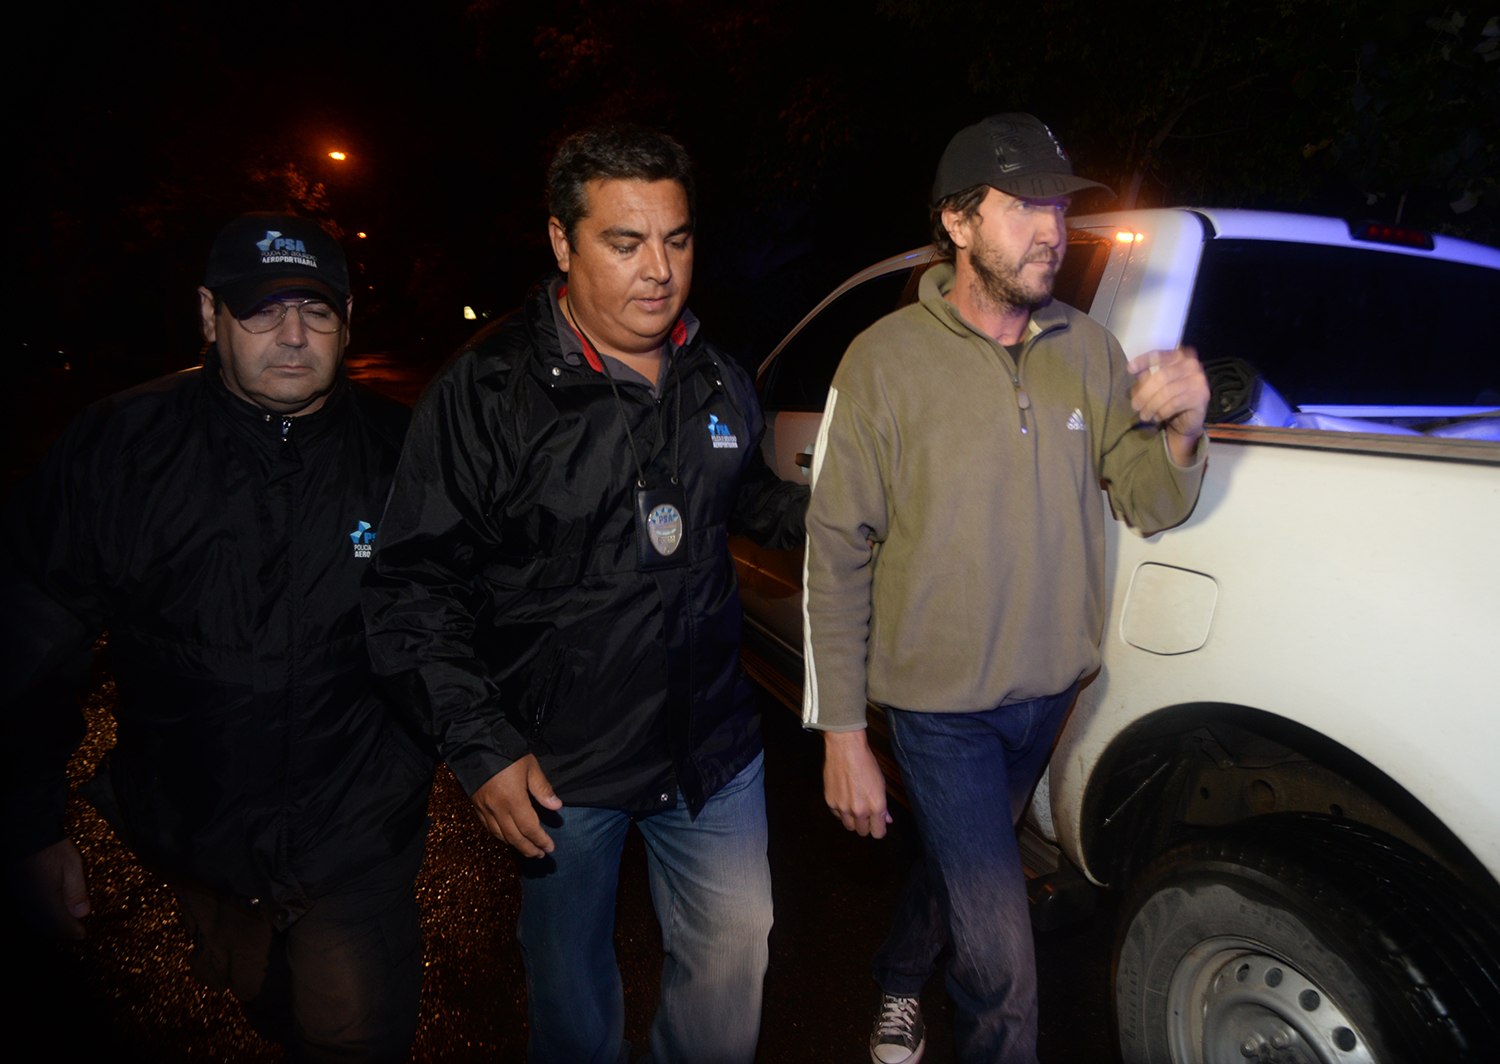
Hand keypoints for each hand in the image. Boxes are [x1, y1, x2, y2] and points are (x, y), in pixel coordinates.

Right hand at [8, 838, 89, 939]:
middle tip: (75, 933)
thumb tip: (82, 914)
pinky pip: (27, 912)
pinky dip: (39, 918)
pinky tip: (46, 913)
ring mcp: (20, 898)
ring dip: (50, 927)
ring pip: (35, 921)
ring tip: (63, 925)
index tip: (83, 935)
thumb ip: (76, 892)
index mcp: (46, 901)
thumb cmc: (51, 848)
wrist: (23, 832)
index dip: (73, 932)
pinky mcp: (16, 890)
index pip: (60, 925)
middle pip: (46, 927)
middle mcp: (30, 904)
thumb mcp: (72, 867)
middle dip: (61, 932)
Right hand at [469, 755, 563, 857]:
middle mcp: (497, 809)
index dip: (540, 840)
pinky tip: (506, 838)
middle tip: (541, 855)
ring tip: (527, 850)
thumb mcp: (530, 767)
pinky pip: (488, 828)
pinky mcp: (476, 806)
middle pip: (514, 837)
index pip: (529, 828)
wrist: (474, 746)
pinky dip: (499, 837)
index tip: (550, 847)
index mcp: (513, 800)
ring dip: (515, 846)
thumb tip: (556, 806)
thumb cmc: (506, 754)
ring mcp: (484, 809)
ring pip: (500, 835)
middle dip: (529, 848)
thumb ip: (542, 788)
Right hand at [823, 730, 891, 838]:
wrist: (845, 749)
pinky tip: (844, 797)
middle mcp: (859, 810)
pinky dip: (841, 811)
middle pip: (862, 832)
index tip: (878, 825)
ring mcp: (843, 808)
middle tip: (866, 814)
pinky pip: (837, 815)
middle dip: (866, 825)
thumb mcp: (880, 784)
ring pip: (849, 826)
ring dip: (853, 820)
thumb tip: (886, 819)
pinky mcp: (830, 802)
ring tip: (854, 805)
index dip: (879, 829)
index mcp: (876, 806)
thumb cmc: (866, 763)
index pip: (878, 833)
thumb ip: (883, 805)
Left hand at [1128, 346, 1209, 464]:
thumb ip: (1146, 377)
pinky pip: (1175, 404)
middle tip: (1134, 406)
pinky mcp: (1201, 395)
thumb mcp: (1156, 385)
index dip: (1144, 361)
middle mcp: (1191, 364)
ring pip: (1167, 392)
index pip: (1159, 355)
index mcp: (1179, 355)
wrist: (1188, 418)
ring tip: (1144, 415)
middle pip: (1161, 376)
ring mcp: (1198, 379)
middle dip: (1144, 393)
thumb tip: (1133, 371)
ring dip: (1151, 406)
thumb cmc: (1169, 397)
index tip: (1130, 369)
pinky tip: (1157, 417)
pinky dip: (1162, 412)